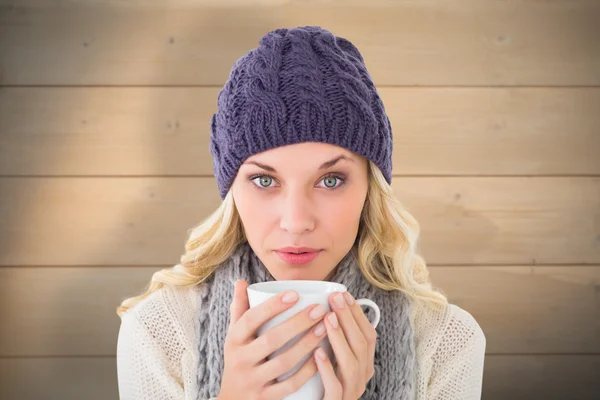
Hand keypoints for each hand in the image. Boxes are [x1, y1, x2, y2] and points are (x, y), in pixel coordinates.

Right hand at [218, 280, 328, 399]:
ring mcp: (253, 381)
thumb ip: (240, 309)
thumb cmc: (239, 360)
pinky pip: (290, 385)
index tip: (295, 293)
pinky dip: (307, 371)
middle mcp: (240, 361)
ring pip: (283, 362)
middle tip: (319, 309)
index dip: (272, 306)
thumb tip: (242, 281)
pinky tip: (321, 356)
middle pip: (271, 340)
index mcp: (234, 340)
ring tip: (324, 328)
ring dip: (305, 344)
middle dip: (297, 323)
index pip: (250, 319)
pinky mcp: (265, 399)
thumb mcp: (234, 336)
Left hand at [312, 291, 376, 399]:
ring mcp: (350, 392)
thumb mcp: (334, 361)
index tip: (344, 294)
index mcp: (364, 366)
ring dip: (339, 338)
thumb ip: (336, 341)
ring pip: (351, 364)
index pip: (368, 336)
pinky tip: (317, 352)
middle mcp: (361, 378)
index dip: (357, 314)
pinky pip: (334, 387)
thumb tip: (327, 309)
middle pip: (361, 345)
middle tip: (335, 298)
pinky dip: (327, 368)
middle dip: (349, 318)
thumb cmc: (321, 387)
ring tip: (327, 318)